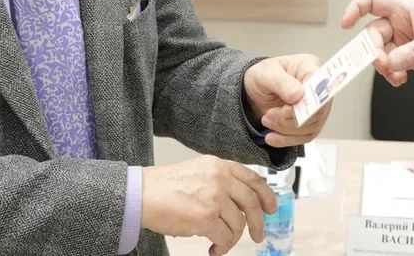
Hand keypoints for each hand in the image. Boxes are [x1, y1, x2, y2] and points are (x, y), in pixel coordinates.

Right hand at [140, 156, 275, 255]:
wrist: (142, 194)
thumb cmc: (165, 186)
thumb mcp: (198, 171)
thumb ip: (220, 180)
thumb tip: (239, 203)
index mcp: (220, 165)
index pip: (253, 178)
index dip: (266, 195)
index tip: (271, 208)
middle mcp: (221, 178)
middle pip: (251, 202)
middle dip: (258, 222)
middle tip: (259, 235)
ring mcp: (214, 197)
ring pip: (238, 224)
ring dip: (232, 239)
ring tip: (221, 244)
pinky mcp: (206, 217)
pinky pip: (224, 237)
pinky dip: (222, 247)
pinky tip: (213, 250)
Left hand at [243, 54, 330, 145]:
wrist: (254, 89)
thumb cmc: (263, 75)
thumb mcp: (266, 74)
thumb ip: (282, 82)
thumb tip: (299, 94)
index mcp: (310, 68)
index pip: (321, 86)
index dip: (309, 102)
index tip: (287, 109)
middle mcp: (318, 88)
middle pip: (317, 112)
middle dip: (290, 118)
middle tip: (270, 114)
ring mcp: (315, 107)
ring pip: (310, 127)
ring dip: (285, 129)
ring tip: (267, 119)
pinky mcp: (309, 123)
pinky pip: (304, 137)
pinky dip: (286, 140)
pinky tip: (272, 137)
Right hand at [341, 0, 413, 86]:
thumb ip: (410, 54)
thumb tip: (388, 63)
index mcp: (407, 10)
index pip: (373, 1)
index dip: (355, 9)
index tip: (346, 24)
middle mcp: (402, 24)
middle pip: (373, 33)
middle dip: (373, 51)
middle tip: (382, 64)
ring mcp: (405, 41)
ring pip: (380, 52)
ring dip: (383, 66)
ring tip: (395, 75)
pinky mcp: (409, 57)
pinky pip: (390, 65)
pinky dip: (391, 74)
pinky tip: (400, 80)